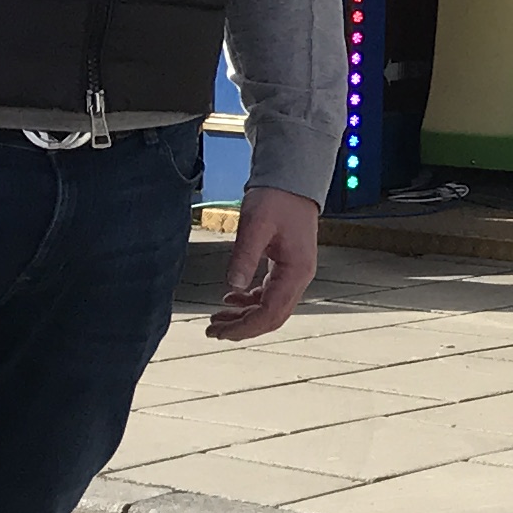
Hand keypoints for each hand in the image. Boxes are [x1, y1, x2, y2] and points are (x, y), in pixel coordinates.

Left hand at [208, 186, 320, 340]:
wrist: (292, 181)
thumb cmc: (276, 199)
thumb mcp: (255, 226)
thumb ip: (244, 257)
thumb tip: (232, 287)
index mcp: (296, 271)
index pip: (271, 312)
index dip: (245, 327)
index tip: (219, 331)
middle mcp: (300, 277)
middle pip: (273, 317)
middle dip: (243, 327)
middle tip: (213, 330)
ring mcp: (295, 273)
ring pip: (271, 308)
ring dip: (245, 317)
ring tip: (217, 319)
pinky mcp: (287, 267)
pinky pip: (270, 295)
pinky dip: (250, 302)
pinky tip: (231, 299)